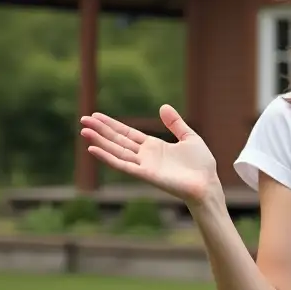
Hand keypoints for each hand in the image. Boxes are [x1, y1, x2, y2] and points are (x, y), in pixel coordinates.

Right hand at [79, 105, 220, 205]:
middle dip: (100, 130)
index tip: (96, 116)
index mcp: (153, 146)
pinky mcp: (145, 175)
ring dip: (100, 142)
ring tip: (84, 131)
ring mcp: (143, 165)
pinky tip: (93, 150)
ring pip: (116, 151)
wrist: (207, 183)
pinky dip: (108, 158)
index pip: (127, 133)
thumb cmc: (200, 164)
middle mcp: (145, 155)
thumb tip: (163, 106)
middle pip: (117, 140)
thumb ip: (175, 123)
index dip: (111, 124)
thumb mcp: (189, 137)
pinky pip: (123, 165)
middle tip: (83, 120)